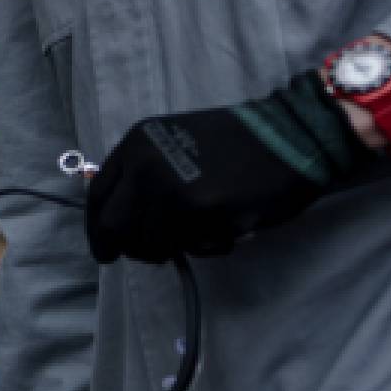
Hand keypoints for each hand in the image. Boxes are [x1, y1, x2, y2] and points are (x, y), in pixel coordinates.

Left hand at [86, 72, 370, 265]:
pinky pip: (189, 248)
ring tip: (205, 232)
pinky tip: (226, 231)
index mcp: (136, 143)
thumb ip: (143, 177)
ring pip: (149, 244)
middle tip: (154, 255)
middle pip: (114, 228)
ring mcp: (169, 186)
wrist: (293, 135)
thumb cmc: (237, 144)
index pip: (98, 197)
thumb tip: (120, 222)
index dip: (98, 230)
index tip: (107, 249)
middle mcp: (145, 162)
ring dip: (174, 249)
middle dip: (131, 248)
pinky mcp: (199, 209)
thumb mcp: (173, 145)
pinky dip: (207, 248)